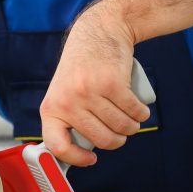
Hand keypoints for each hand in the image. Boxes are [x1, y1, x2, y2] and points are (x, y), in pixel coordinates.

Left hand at [40, 6, 150, 166]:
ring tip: (132, 120)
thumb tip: (76, 154)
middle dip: (117, 141)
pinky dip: (141, 113)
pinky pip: (133, 110)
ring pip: (121, 127)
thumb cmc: (82, 70)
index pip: (57, 146)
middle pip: (101, 140)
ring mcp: (89, 92)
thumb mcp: (64, 94)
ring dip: (133, 127)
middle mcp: (67, 102)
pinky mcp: (111, 83)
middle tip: (121, 133)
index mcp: (51, 108)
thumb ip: (68, 120)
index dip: (76, 158)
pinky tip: (140, 110)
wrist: (99, 32)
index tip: (91, 159)